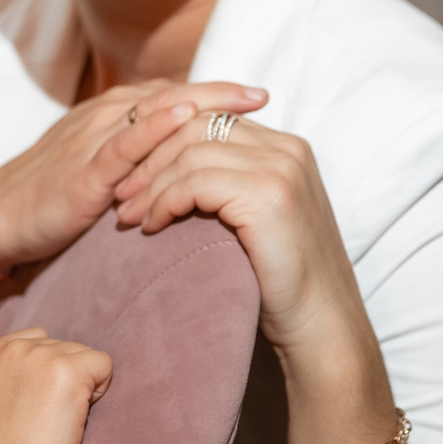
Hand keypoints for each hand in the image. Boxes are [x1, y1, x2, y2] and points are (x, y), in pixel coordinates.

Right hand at [0, 82, 266, 270]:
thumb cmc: (51, 197)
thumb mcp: (103, 170)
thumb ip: (139, 161)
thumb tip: (185, 167)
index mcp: (112, 115)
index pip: (173, 96)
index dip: (216, 95)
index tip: (258, 96)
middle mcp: (105, 116)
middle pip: (173, 95)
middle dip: (220, 93)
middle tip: (263, 94)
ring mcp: (93, 138)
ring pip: (155, 111)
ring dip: (201, 103)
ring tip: (242, 102)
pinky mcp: (83, 168)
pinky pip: (123, 142)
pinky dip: (155, 128)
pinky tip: (185, 120)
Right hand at [0, 329, 110, 443]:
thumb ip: (12, 372)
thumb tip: (44, 370)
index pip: (40, 340)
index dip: (48, 373)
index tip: (36, 405)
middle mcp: (16, 347)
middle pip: (65, 347)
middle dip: (66, 379)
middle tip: (47, 419)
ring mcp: (42, 356)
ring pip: (85, 356)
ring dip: (83, 385)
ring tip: (58, 419)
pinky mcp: (68, 370)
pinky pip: (104, 365)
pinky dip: (101, 389)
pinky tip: (77, 415)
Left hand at [112, 114, 390, 422]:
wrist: (321, 324)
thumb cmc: (284, 281)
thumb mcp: (257, 218)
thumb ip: (231, 184)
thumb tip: (172, 172)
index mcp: (287, 147)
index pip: (211, 119)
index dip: (164, 143)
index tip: (133, 177)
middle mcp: (287, 148)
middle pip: (196, 125)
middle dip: (150, 157)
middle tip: (121, 194)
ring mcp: (280, 168)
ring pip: (190, 151)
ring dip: (151, 183)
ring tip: (129, 216)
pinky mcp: (267, 194)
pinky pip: (195, 181)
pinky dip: (165, 201)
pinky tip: (153, 226)